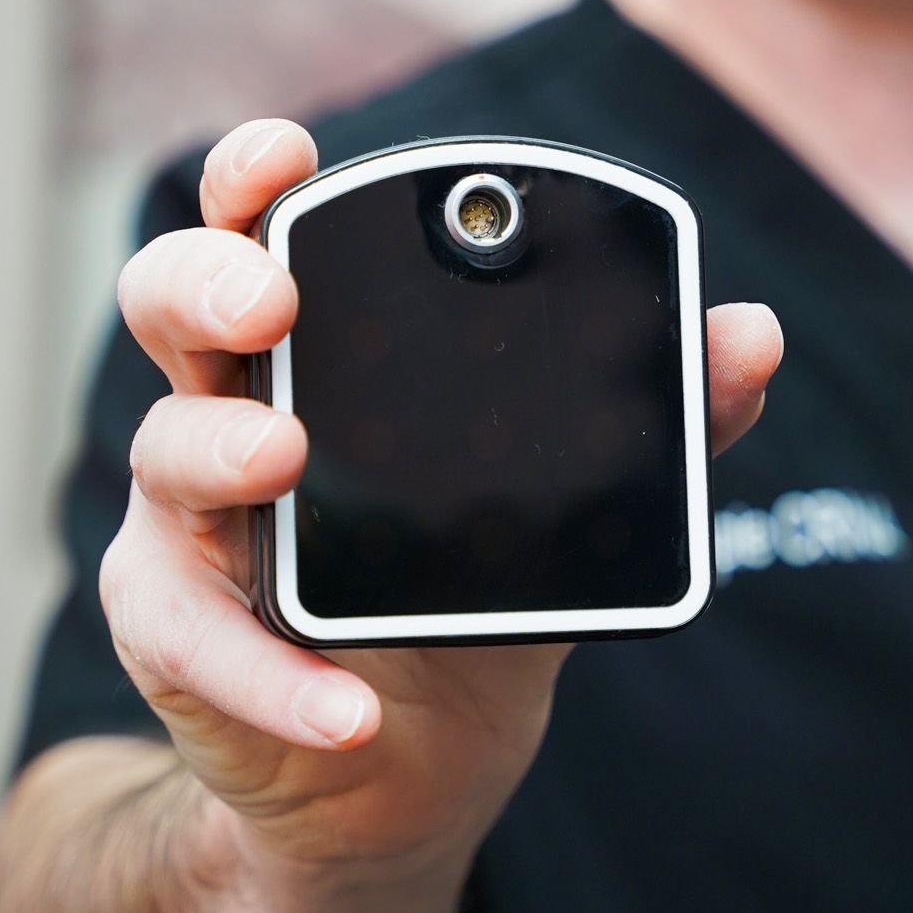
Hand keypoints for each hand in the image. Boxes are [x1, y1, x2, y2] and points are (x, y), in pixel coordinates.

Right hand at [101, 118, 782, 875]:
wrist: (416, 759)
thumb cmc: (472, 581)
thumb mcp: (567, 495)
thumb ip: (661, 416)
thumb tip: (752, 336)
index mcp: (320, 346)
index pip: (263, 230)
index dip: (255, 179)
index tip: (290, 153)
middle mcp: (236, 407)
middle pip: (170, 300)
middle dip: (207, 279)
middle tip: (272, 298)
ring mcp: (194, 522)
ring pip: (161, 452)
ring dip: (218, 451)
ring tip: (281, 462)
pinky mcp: (183, 640)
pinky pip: (201, 647)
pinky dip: (273, 678)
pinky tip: (345, 709)